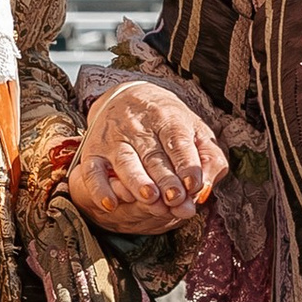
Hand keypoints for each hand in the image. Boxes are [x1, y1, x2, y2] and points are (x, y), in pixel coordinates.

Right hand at [64, 81, 227, 234]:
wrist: (127, 98)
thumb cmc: (169, 123)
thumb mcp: (196, 132)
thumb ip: (209, 160)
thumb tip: (205, 191)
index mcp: (167, 117)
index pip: (177, 140)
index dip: (186, 163)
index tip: (193, 184)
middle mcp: (138, 126)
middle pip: (153, 155)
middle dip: (165, 179)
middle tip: (175, 199)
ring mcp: (113, 139)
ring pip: (125, 162)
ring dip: (137, 182)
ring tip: (150, 198)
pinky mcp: (93, 152)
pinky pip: (93, 172)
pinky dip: (99, 189)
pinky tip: (110, 204)